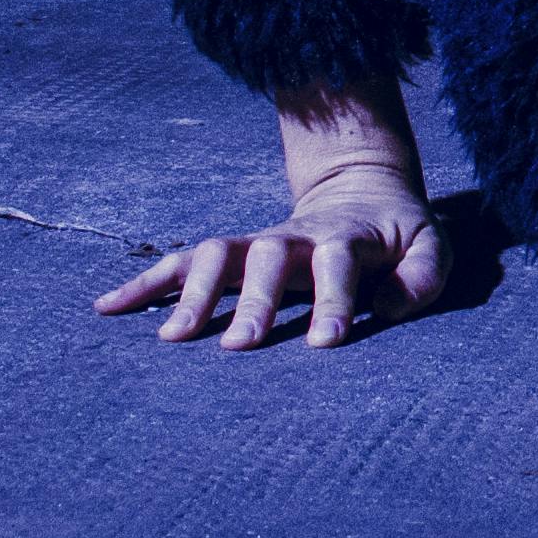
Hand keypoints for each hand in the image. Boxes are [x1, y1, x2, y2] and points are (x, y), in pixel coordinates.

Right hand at [98, 112, 448, 351]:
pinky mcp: (229, 253)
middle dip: (252, 301)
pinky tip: (107, 308)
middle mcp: (293, 238)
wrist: (360, 189)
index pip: (338, 263)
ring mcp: (256, 243)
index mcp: (345, 237)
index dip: (332, 299)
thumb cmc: (399, 233)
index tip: (324, 343)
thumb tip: (390, 311)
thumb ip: (424, 276)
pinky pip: (180, 263)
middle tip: (238, 347)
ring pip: (216, 256)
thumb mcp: (431, 245)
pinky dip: (144, 283)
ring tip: (171, 337)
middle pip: (267, 258)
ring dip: (193, 292)